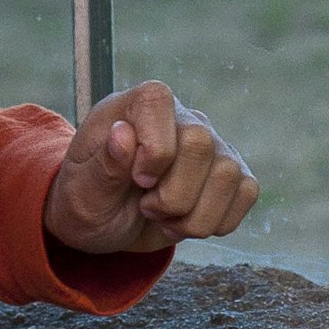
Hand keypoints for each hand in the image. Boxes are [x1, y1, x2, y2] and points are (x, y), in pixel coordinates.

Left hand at [41, 81, 256, 254]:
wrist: (106, 225)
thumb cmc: (88, 200)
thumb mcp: (81, 192)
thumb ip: (103, 166)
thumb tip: (122, 133)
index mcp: (136, 106)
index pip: (158, 103)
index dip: (153, 150)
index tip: (136, 180)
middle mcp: (181, 117)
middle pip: (199, 144)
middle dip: (172, 195)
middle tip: (146, 207)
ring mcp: (212, 144)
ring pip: (229, 173)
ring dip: (194, 216)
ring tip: (165, 217)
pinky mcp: (232, 174)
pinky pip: (247, 192)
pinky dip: (217, 221)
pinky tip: (188, 221)